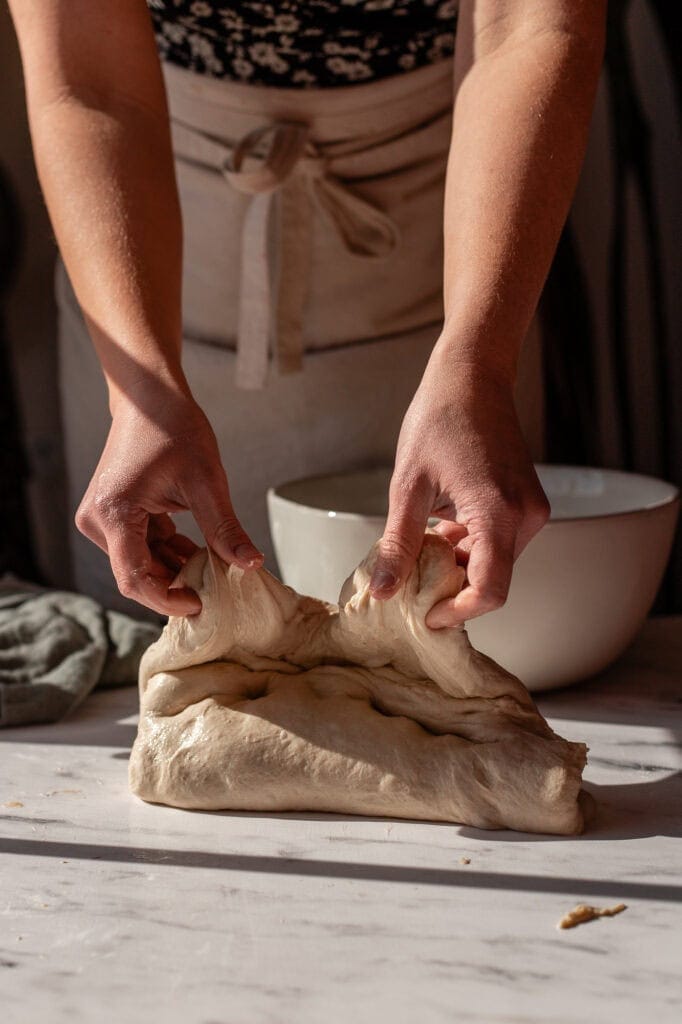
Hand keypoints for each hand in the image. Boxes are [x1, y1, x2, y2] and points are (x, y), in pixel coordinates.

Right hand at [75, 382, 262, 615]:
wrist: (150, 397)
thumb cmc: (173, 428)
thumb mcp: (207, 481)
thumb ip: (224, 528)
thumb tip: (251, 565)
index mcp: (112, 514)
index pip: (135, 579)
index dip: (168, 600)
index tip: (201, 605)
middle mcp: (97, 522)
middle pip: (138, 574)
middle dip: (177, 584)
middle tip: (218, 587)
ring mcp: (102, 520)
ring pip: (142, 564)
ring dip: (176, 568)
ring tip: (213, 566)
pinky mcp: (113, 516)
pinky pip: (142, 547)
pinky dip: (170, 553)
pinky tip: (199, 551)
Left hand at [369, 353, 549, 627]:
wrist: (472, 376)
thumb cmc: (438, 420)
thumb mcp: (408, 486)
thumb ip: (398, 543)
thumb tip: (382, 593)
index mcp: (498, 512)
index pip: (490, 591)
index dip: (457, 613)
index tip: (425, 616)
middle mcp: (525, 517)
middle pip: (492, 581)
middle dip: (450, 589)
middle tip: (407, 581)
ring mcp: (531, 510)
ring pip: (494, 563)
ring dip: (457, 567)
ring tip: (418, 548)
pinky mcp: (527, 504)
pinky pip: (499, 544)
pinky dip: (469, 548)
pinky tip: (438, 530)